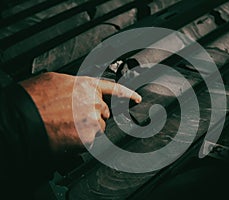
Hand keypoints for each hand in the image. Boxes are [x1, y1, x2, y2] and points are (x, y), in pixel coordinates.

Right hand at [20, 72, 141, 152]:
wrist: (23, 119)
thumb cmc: (35, 99)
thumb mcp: (55, 80)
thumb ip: (75, 85)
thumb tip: (79, 91)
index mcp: (87, 86)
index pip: (114, 89)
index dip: (127, 94)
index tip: (137, 98)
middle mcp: (94, 102)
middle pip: (103, 112)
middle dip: (92, 115)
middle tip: (73, 117)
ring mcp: (93, 120)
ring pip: (98, 127)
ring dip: (87, 128)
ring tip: (67, 126)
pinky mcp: (89, 138)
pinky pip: (91, 140)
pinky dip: (81, 140)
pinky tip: (67, 134)